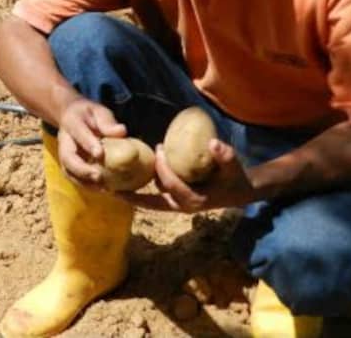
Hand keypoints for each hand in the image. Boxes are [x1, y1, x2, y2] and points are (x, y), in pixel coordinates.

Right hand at [56, 97, 126, 187]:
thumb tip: (121, 132)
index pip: (79, 134)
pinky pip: (74, 177)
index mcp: (72, 123)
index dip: (88, 144)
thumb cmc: (88, 114)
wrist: (69, 116)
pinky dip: (87, 186)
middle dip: (81, 170)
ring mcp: (64, 154)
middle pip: (67, 158)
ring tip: (103, 189)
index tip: (100, 154)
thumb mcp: (98, 111)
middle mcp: (64, 141)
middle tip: (98, 177)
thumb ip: (107, 122)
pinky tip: (103, 189)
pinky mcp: (68, 164)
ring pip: (68, 171)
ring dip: (84, 182)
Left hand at [119, 139, 257, 211]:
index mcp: (195, 199)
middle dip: (131, 196)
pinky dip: (140, 193)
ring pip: (151, 201)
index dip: (163, 168)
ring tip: (113, 184)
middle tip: (111, 187)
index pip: (172, 184)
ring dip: (133, 194)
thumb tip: (213, 143)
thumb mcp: (233, 166)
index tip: (157, 150)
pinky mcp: (175, 202)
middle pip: (151, 202)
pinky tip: (126, 182)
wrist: (239, 191)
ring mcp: (178, 206)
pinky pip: (154, 199)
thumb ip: (225, 155)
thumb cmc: (234, 177)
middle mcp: (183, 206)